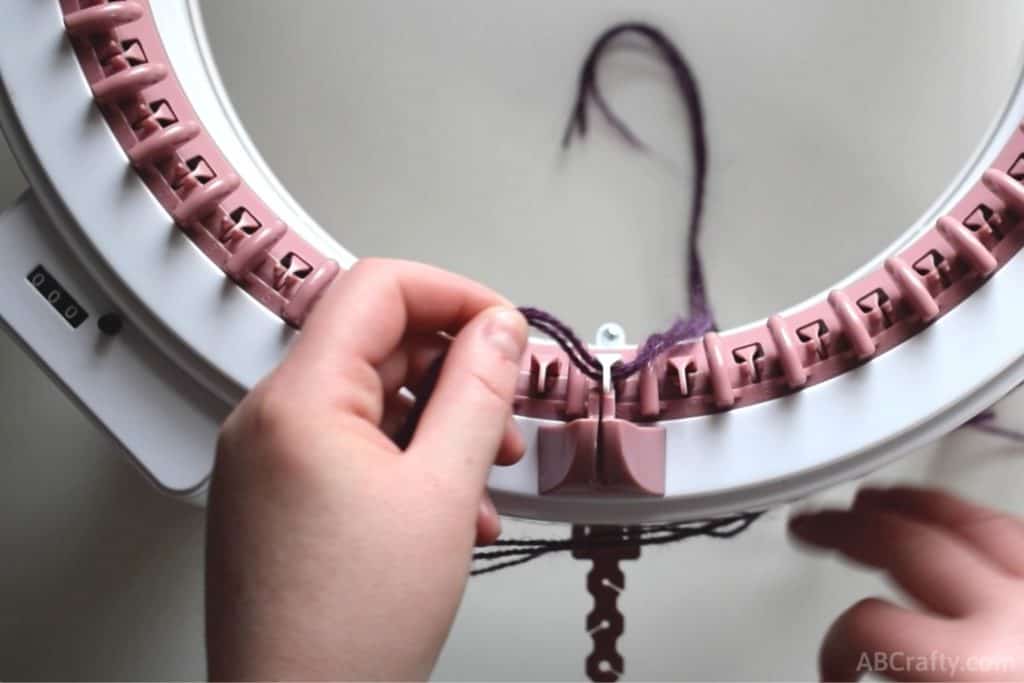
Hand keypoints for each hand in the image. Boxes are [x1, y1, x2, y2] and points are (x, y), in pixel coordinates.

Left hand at [206, 259, 527, 679]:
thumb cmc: (352, 626)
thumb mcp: (444, 492)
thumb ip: (477, 391)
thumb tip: (499, 328)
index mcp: (297, 400)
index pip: (378, 288)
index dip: (454, 295)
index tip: (505, 330)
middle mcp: (267, 421)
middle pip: (376, 347)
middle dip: (455, 374)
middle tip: (505, 418)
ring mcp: (266, 463)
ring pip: (370, 403)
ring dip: (439, 427)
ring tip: (482, 481)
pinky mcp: (276, 500)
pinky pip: (350, 450)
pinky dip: (407, 464)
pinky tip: (447, 513)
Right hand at [790, 486, 1023, 681]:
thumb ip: (895, 675)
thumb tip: (854, 676)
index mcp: (976, 664)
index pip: (870, 627)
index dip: (835, 647)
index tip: (835, 670)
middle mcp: (1016, 618)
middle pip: (908, 544)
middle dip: (847, 528)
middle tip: (812, 525)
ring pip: (969, 521)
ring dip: (908, 505)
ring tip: (872, 502)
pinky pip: (1014, 534)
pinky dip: (968, 520)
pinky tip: (950, 521)